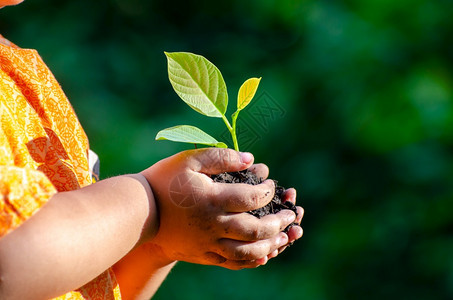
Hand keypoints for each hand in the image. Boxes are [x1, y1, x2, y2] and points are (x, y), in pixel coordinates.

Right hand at [140, 148, 301, 269]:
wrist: (139, 212)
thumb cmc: (165, 181)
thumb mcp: (190, 160)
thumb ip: (222, 157)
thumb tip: (252, 160)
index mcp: (212, 199)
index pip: (251, 198)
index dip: (267, 191)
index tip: (271, 185)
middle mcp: (213, 225)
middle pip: (254, 230)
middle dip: (277, 222)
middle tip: (289, 215)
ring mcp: (208, 243)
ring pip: (246, 252)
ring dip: (269, 245)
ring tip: (283, 238)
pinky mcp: (203, 255)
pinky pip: (232, 263)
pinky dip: (251, 261)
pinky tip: (263, 255)